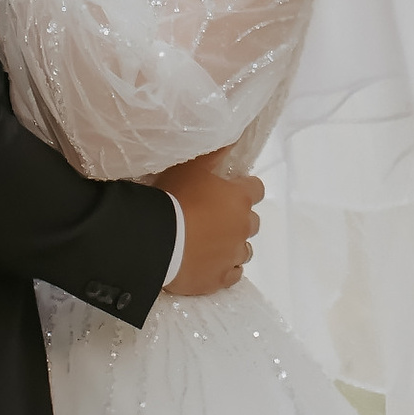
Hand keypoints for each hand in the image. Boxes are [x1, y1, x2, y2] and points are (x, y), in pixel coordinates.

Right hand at [163, 157, 259, 295]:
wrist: (157, 241)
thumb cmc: (174, 198)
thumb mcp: (191, 166)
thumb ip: (214, 152)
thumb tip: (235, 135)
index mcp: (239, 198)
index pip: (256, 189)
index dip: (243, 189)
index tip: (228, 190)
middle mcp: (242, 227)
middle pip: (251, 222)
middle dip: (238, 219)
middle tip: (213, 218)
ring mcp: (233, 255)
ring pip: (244, 250)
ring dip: (232, 245)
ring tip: (209, 244)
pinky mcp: (220, 279)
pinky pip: (233, 274)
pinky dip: (226, 269)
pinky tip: (211, 264)